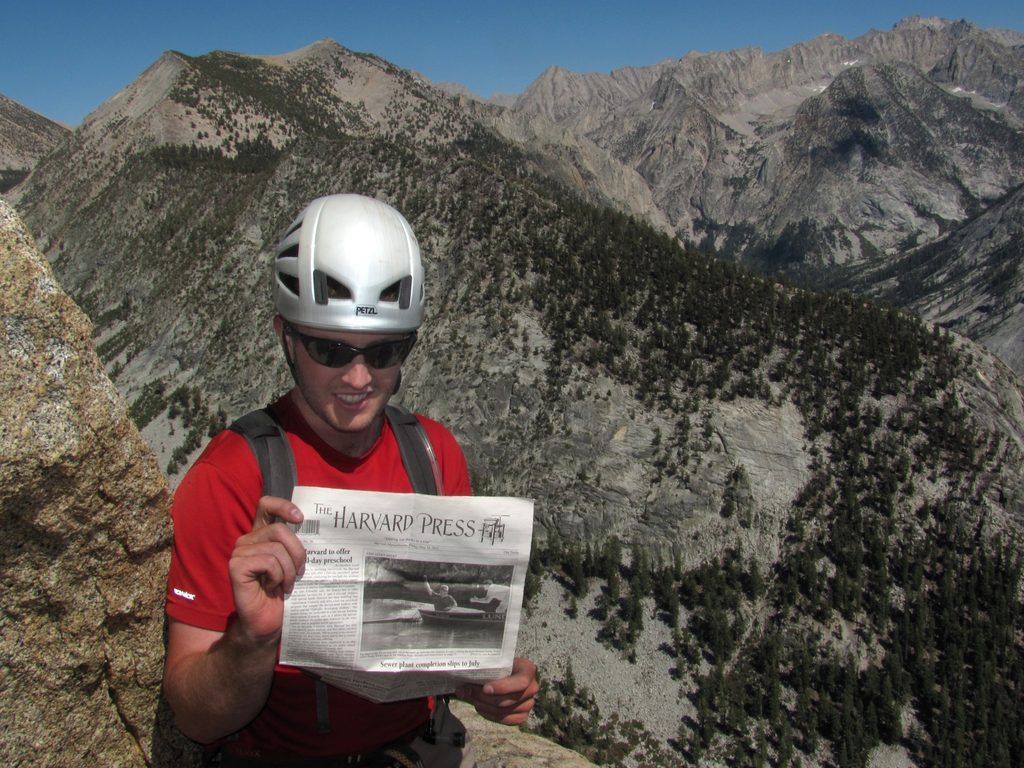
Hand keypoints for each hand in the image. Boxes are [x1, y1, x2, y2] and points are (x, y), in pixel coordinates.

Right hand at [227, 496, 305, 644]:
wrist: (269, 622)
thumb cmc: (283, 593)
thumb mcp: (294, 563)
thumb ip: (296, 544)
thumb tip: (319, 527)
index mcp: (261, 535)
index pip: (266, 505)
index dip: (283, 505)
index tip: (300, 518)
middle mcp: (248, 540)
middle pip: (279, 530)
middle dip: (297, 552)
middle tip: (300, 572)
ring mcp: (239, 553)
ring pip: (276, 549)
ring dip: (288, 570)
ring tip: (285, 585)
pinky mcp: (235, 567)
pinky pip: (268, 562)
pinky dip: (277, 576)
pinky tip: (273, 588)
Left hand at [457, 657, 538, 724]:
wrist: (505, 673)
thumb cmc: (498, 666)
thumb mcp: (493, 664)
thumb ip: (480, 673)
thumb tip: (461, 689)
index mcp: (528, 670)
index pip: (521, 682)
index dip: (503, 687)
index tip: (485, 688)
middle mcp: (533, 688)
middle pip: (509, 700)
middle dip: (485, 698)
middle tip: (467, 691)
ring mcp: (529, 704)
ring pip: (504, 711)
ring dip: (484, 706)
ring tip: (471, 698)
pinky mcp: (522, 716)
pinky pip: (505, 720)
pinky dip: (489, 715)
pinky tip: (480, 707)